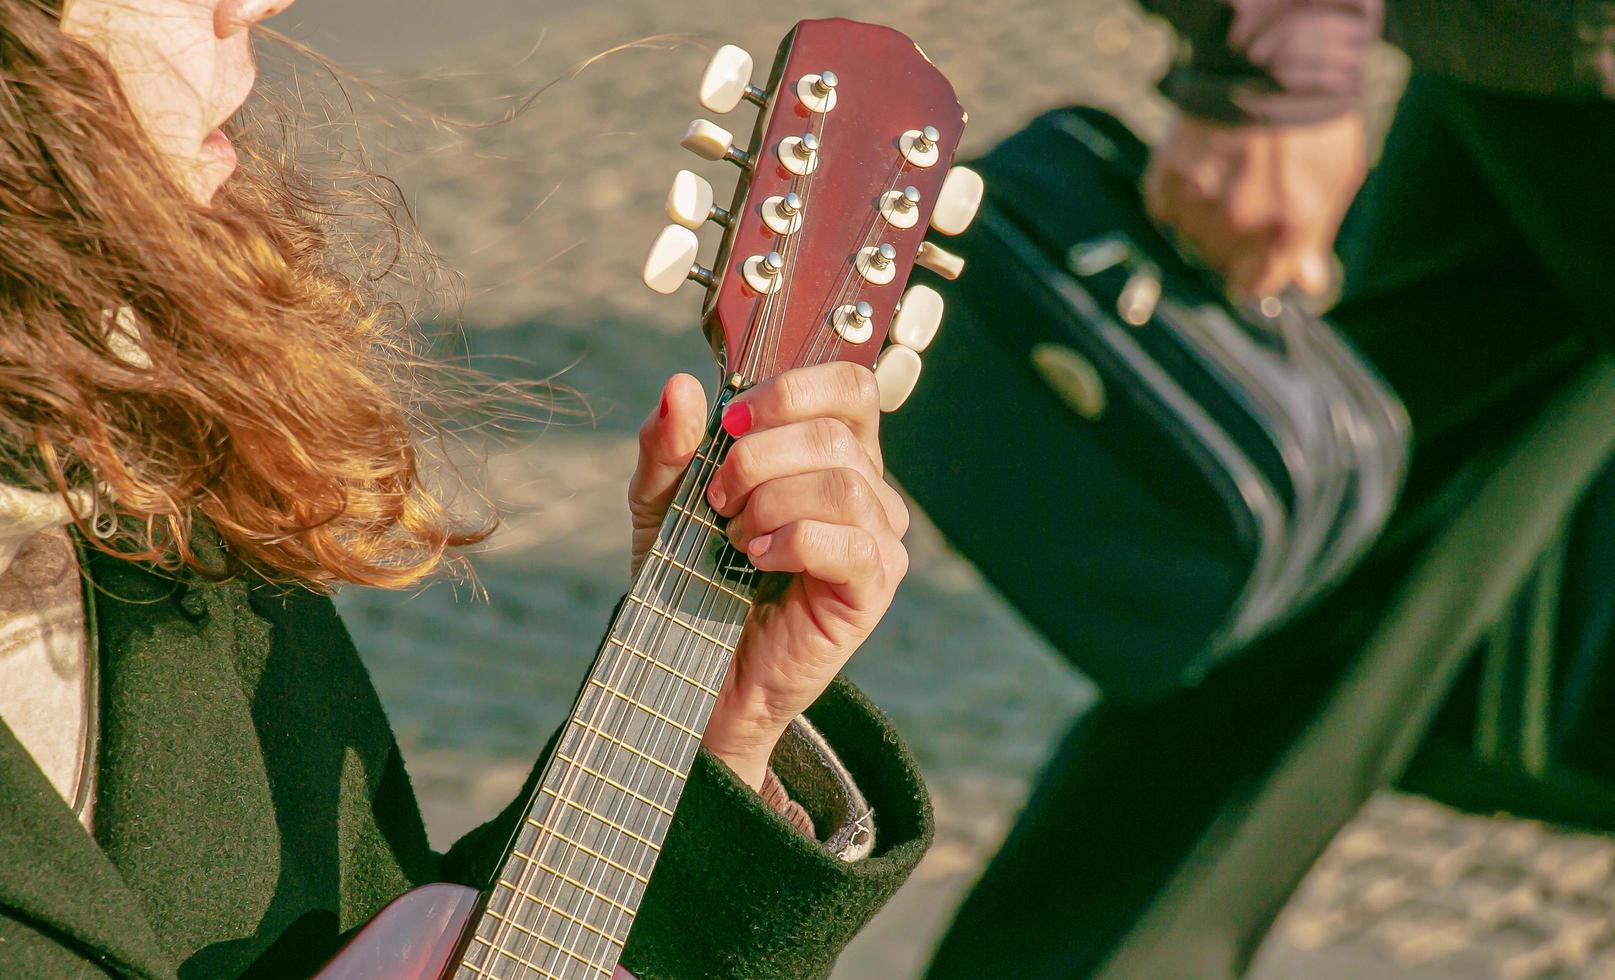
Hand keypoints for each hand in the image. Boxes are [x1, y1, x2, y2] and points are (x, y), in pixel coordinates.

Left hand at [627, 365, 909, 789]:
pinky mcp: (873, 586)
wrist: (689, 664)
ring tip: (735, 536)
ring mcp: (877, 537)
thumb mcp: (661, 498)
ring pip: (842, 483)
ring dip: (771, 503)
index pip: (850, 387)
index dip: (793, 390)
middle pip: (833, 433)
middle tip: (716, 498)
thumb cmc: (689, 573)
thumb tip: (680, 387)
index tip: (732, 423)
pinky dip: (792, 542)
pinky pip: (850, 542)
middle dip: (758, 458)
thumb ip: (668, 443)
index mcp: (828, 450)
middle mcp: (865, 486)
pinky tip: (758, 559)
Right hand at [1144, 110, 1366, 298]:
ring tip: (1225, 184)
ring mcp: (1198, 199)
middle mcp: (1238, 221)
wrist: (1270, 62)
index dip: (1256, 276)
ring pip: (1191, 238)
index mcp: (1285, 227)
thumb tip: (1307, 285)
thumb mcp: (1334, 178)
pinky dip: (1178, 199)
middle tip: (1246, 204)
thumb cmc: (1313, 121)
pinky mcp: (1167, 176)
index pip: (1254, 288)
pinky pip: (1165, 210)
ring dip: (1205, 222)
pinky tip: (1199, 174)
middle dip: (1233, 244)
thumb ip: (1315, 237)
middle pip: (1220, 263)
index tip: (1256, 264)